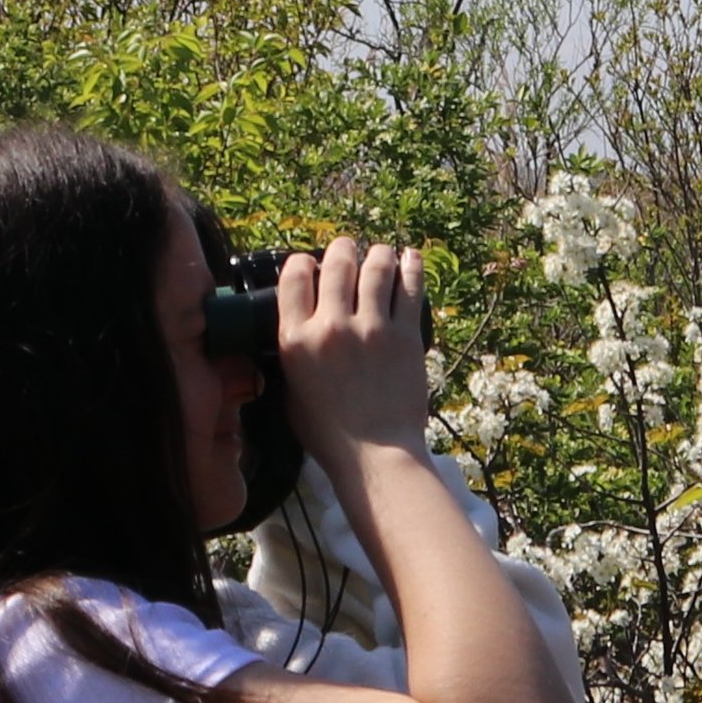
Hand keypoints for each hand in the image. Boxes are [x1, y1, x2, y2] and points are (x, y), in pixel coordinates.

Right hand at [276, 238, 431, 472]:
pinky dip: (411, 267)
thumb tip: (299, 330)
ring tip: (379, 253)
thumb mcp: (290, 390)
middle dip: (341, 249)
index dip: (301, 262)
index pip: (293, 277)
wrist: (375, 453)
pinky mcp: (406, 336)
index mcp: (296, 340)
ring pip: (375, 267)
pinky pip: (410, 288)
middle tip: (346, 249)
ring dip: (376, 253)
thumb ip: (292, 355)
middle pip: (336, 263)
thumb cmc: (328, 432)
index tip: (309, 263)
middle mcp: (331, 326)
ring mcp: (372, 329)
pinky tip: (410, 258)